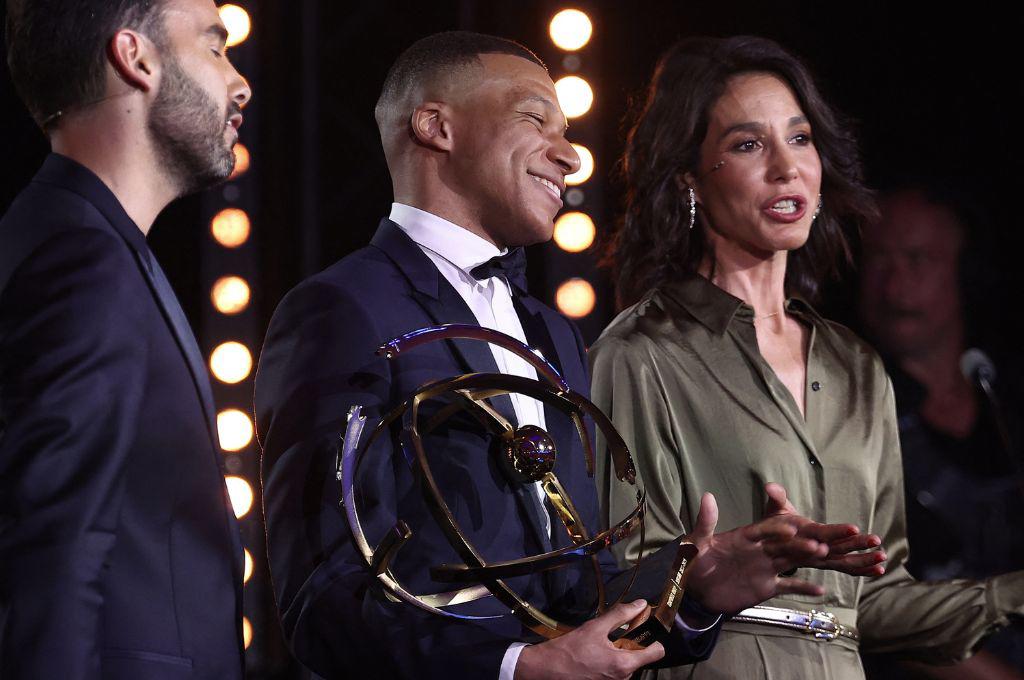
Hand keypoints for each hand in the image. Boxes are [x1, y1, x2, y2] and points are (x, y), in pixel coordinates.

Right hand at [514, 600, 664, 679]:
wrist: (548, 670)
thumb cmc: (570, 649)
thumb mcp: (596, 627)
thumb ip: (621, 615)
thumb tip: (640, 605)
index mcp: (625, 664)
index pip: (657, 652)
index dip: (653, 636)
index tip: (642, 626)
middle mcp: (624, 678)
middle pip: (641, 656)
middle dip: (632, 642)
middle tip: (617, 630)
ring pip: (628, 663)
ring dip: (621, 651)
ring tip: (602, 643)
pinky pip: (617, 670)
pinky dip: (612, 660)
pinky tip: (596, 653)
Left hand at [683, 484, 885, 614]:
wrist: (692, 590)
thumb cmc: (692, 563)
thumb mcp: (695, 542)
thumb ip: (704, 521)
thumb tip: (707, 495)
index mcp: (746, 536)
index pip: (767, 529)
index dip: (781, 527)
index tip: (795, 525)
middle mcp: (761, 550)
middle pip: (787, 544)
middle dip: (805, 542)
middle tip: (827, 541)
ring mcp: (765, 568)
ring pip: (793, 561)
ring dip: (809, 559)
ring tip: (829, 556)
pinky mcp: (765, 587)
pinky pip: (788, 586)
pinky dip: (803, 588)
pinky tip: (822, 590)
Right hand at [762, 482, 885, 576]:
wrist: (771, 548)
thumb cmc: (774, 525)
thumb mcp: (773, 509)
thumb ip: (776, 497)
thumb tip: (770, 486)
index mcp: (802, 534)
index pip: (821, 533)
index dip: (837, 531)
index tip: (854, 528)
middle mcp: (812, 550)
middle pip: (837, 548)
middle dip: (857, 545)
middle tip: (875, 540)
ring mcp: (821, 558)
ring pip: (845, 562)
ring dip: (865, 560)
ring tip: (883, 556)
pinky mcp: (827, 562)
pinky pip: (846, 568)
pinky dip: (863, 570)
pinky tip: (880, 569)